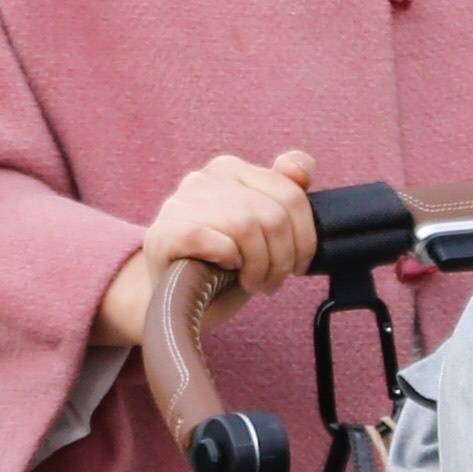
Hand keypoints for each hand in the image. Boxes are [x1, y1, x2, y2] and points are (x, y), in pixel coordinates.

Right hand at [96, 147, 319, 346]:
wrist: (174, 301)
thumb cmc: (223, 265)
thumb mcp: (263, 231)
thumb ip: (285, 195)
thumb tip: (300, 170)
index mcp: (233, 170)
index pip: (291, 191)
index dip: (305, 235)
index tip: (299, 263)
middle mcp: (207, 177)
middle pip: (275, 215)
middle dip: (283, 259)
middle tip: (271, 281)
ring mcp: (182, 201)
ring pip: (248, 227)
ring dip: (258, 266)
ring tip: (252, 282)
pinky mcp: (167, 232)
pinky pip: (219, 242)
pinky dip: (230, 262)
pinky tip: (223, 270)